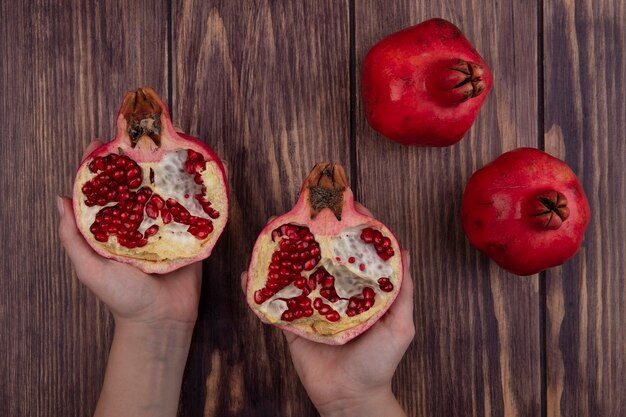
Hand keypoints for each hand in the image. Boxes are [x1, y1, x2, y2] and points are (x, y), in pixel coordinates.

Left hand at [57, 139, 201, 329]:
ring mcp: (166, 227)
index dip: (102, 166)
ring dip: (170, 170)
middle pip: (138, 184)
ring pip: (167, 192)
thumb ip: (73, 237)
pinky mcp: (190, 236)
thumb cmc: (122, 297)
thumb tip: (59, 199)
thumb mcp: (89, 268)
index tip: (102, 143)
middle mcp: (139, 223)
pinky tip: (201, 174)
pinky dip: (198, 193)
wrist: (160, 320)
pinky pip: (195, 211)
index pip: (105, 190)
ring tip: (173, 146)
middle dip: (139, 160)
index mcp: (114, 227)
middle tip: (143, 137)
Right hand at [242, 206, 413, 416]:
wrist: (351, 399)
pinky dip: (257, 290)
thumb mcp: (400, 326)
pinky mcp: (291, 325)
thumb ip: (403, 292)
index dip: (352, 228)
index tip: (348, 205)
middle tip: (303, 211)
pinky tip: (247, 274)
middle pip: (321, 258)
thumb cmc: (380, 363)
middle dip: (313, 234)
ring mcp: (310, 308)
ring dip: (282, 255)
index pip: (354, 253)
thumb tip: (405, 252)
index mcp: (359, 291)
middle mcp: (333, 294)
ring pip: (294, 275)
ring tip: (272, 233)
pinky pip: (272, 305)